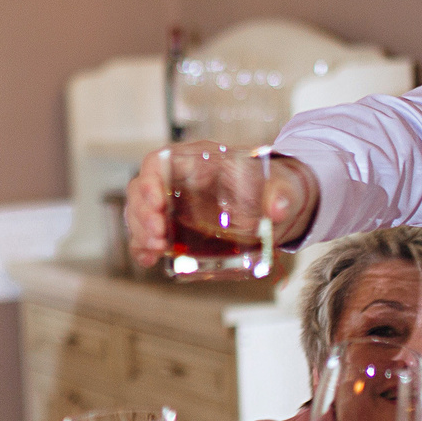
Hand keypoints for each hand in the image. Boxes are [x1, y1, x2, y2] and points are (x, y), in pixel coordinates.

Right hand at [121, 143, 320, 269]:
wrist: (278, 204)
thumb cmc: (274, 186)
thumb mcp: (282, 186)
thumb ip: (281, 194)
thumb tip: (278, 208)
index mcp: (198, 160)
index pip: (159, 162)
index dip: (150, 180)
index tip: (157, 202)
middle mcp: (179, 179)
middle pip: (142, 189)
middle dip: (143, 214)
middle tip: (158, 237)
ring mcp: (174, 203)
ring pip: (140, 213)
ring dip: (141, 233)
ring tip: (156, 251)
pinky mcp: (176, 226)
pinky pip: (149, 234)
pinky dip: (143, 247)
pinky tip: (148, 259)